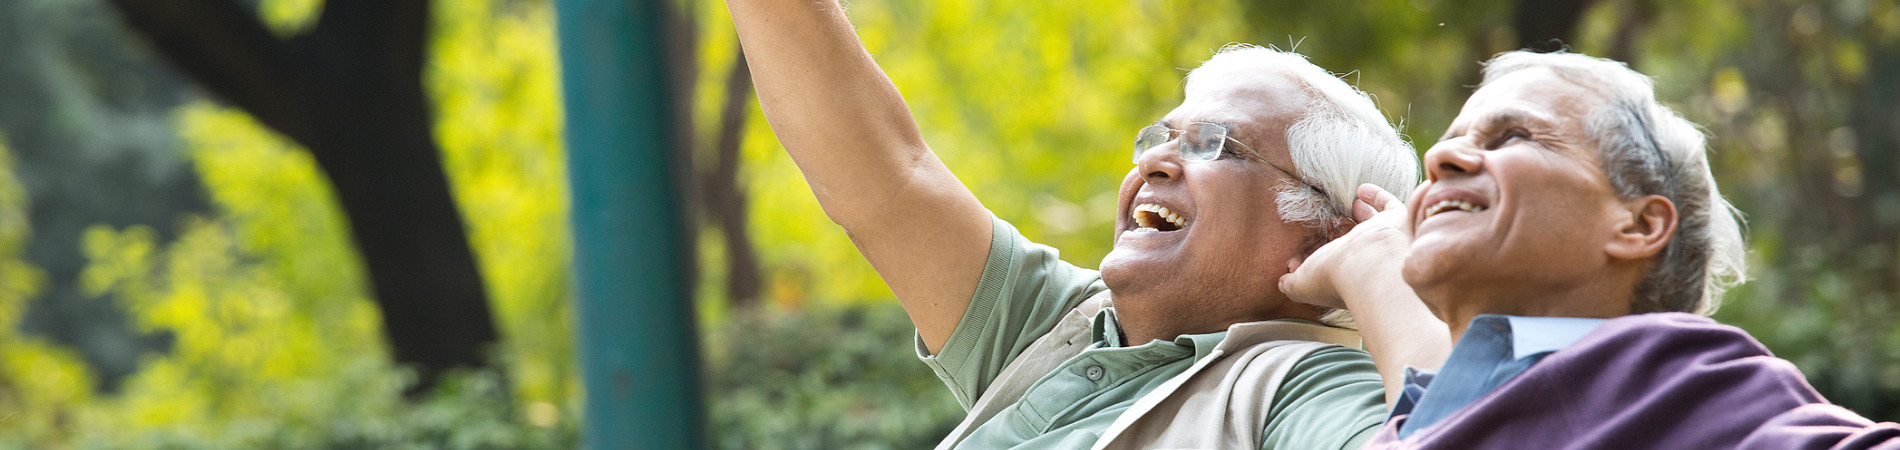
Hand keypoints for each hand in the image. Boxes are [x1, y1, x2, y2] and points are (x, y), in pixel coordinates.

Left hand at [1280, 183, 1412, 309]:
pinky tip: (1362, 189)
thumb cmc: (1336, 277)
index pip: (1328, 264)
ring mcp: (1383, 239)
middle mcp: (1367, 258)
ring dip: (1362, 213)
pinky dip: (1377, 196)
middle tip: (1330, 224)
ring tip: (1353, 204)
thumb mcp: (1302, 284)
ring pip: (1374, 224)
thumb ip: (1289, 284)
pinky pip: (1389, 205)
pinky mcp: (1396, 221)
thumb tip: (1282, 282)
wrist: (1370, 268)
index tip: (1297, 258)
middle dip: (1340, 233)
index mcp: (1346, 275)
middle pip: (1353, 242)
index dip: (1311, 259)